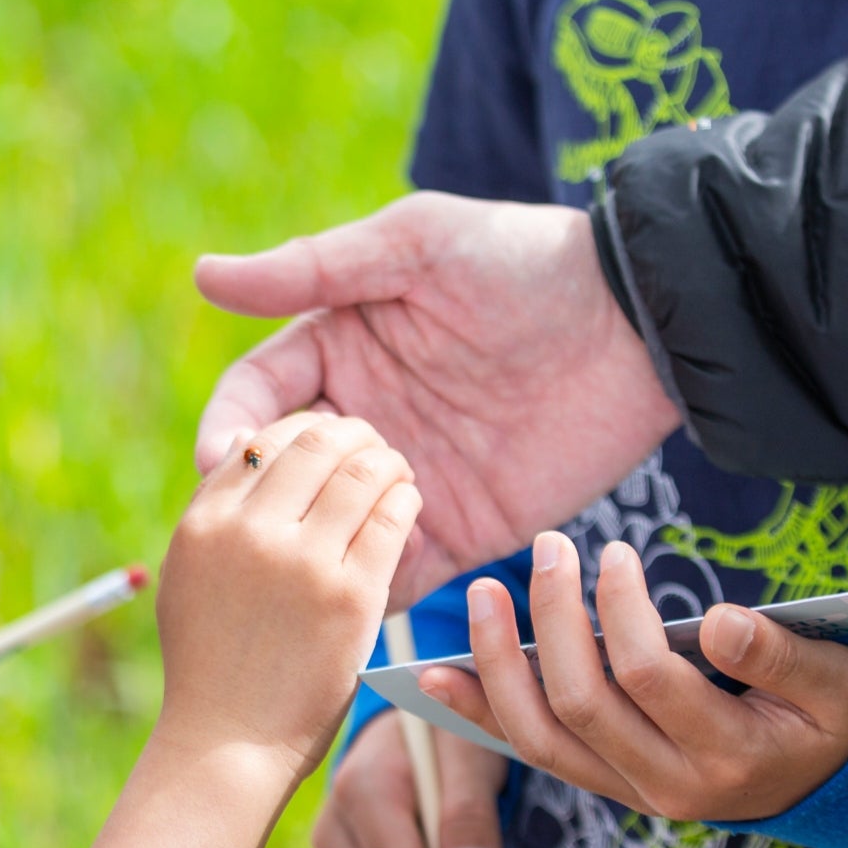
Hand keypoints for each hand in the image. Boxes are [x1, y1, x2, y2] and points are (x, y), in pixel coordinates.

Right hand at [155, 413, 422, 775]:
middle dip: (350, 433)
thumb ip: (214, 520)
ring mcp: (301, 564)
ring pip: (359, 473)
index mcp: (204, 524)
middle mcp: (248, 534)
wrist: (227, 744)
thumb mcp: (187, 579)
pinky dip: (406, 501)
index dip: (299, 429)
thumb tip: (242, 454)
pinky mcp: (351, 597)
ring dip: (386, 463)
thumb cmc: (208, 667)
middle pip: (312, 443)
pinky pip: (392, 520)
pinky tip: (409, 505)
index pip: (259, 440)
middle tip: (371, 445)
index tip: (324, 440)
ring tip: (397, 471)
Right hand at [193, 194, 681, 605]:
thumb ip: (313, 268)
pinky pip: (396, 573)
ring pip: (328, 529)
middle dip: (261, 503)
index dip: (228, 428)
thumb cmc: (525, 262)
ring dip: (308, 553)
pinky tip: (350, 602)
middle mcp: (362, 418)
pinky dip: (367, 592)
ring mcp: (408, 479)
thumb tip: (204, 275)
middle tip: (261, 529)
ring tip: (298, 576)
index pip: (255, 396)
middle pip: (282, 474)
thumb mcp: (416, 245)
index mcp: (338, 349)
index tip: (222, 460)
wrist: (643, 325)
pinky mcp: (459, 529)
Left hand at [425, 534, 847, 822]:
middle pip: (580, 703)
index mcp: (729, 756)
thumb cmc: (839, 714)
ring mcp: (633, 793)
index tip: (613, 552)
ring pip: (541, 739)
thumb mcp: (838, 681)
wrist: (838, 782)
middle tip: (548, 549)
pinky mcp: (609, 784)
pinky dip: (482, 713)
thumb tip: (722, 622)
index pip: (648, 677)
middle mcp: (671, 787)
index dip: (620, 611)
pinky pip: (534, 753)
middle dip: (554, 620)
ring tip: (480, 595)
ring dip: (499, 665)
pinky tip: (438, 675)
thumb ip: (780, 655)